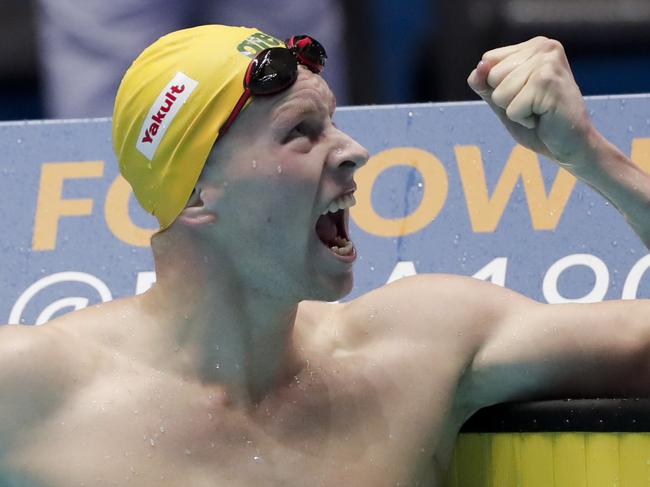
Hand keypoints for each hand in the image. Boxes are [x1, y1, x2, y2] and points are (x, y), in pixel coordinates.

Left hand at [468, 37, 597, 170]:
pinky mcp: (548, 82)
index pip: (487, 61)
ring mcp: (548, 62)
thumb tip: (478, 68)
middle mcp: (544, 47)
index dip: (497, 86)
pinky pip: (512, 109)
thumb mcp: (503, 101)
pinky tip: (544, 117)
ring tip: (539, 110)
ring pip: (500, 93)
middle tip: (534, 105)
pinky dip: (523, 119)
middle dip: (505, 99)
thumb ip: (485, 84)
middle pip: (492, 76)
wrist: (572, 144)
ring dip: (515, 110)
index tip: (524, 94)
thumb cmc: (539, 122)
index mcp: (534, 46)